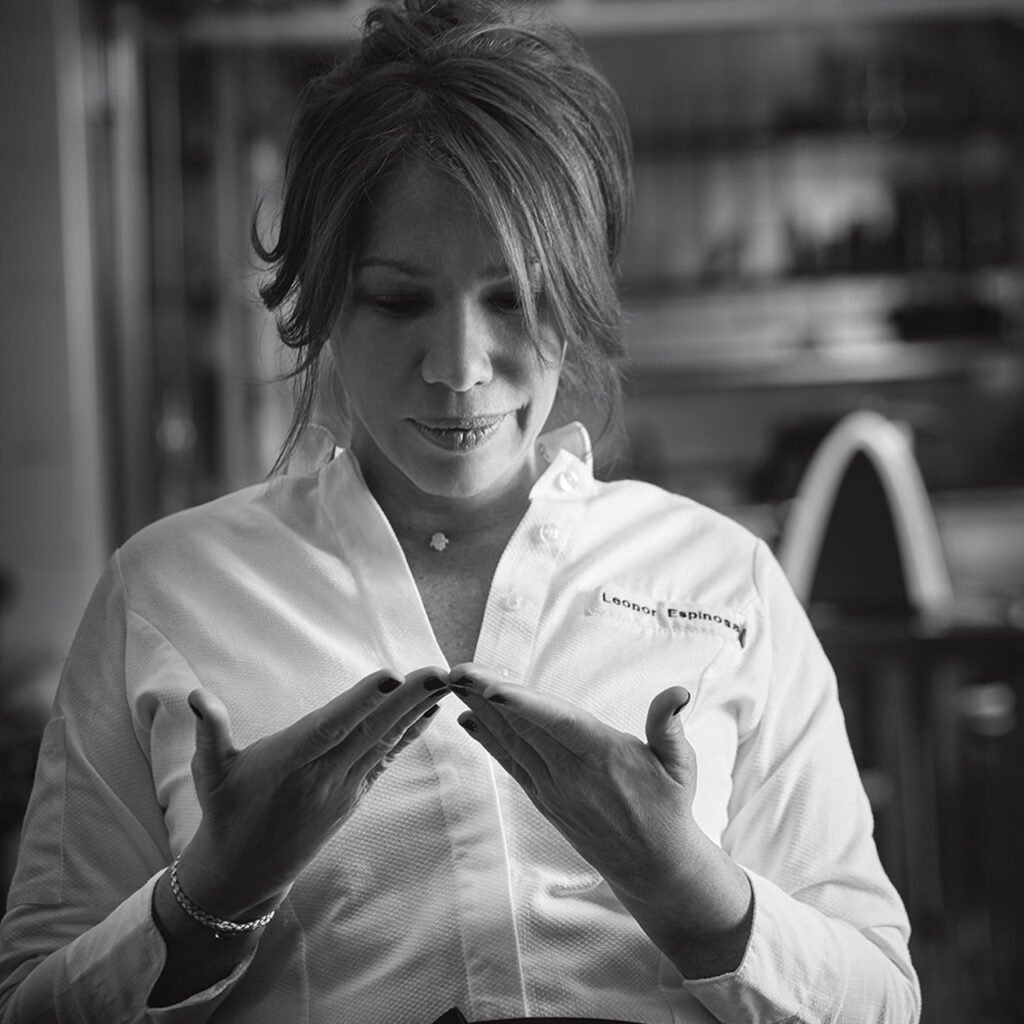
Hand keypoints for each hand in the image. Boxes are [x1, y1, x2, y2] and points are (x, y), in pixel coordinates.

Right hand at [178, 666, 447, 918]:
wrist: (246, 872)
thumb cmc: (226, 811)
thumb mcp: (208, 772)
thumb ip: (209, 731)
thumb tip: (195, 695)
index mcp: (289, 762)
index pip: (330, 727)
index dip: (360, 701)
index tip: (390, 676)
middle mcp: (323, 775)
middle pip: (370, 731)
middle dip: (407, 699)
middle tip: (439, 671)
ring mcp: (344, 787)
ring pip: (385, 742)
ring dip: (417, 711)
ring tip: (445, 682)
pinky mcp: (354, 795)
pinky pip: (387, 759)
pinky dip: (409, 734)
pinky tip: (431, 712)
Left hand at [448, 664, 697, 905]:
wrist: (652, 866)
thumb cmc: (668, 807)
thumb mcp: (680, 766)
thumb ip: (669, 725)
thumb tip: (678, 692)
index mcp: (603, 756)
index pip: (558, 723)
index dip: (524, 705)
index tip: (493, 688)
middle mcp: (571, 773)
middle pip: (524, 728)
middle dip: (488, 697)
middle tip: (458, 671)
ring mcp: (553, 788)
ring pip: (512, 742)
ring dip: (481, 711)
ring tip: (456, 683)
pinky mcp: (544, 799)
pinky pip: (511, 763)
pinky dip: (488, 740)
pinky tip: (468, 718)